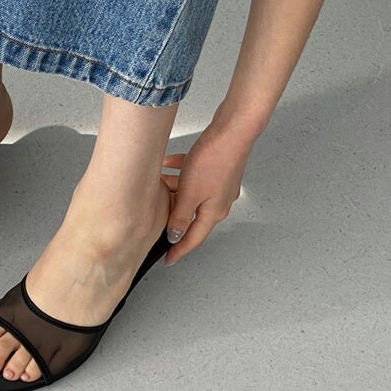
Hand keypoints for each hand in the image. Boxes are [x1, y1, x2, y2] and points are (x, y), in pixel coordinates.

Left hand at [162, 117, 256, 264]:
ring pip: (191, 194)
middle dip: (173, 216)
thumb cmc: (216, 159)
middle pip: (191, 216)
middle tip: (157, 218)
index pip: (193, 238)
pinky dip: (181, 173)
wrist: (232, 130)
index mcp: (214, 212)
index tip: (168, 259)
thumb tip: (175, 236)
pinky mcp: (218, 169)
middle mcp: (220, 201)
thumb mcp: (190, 193)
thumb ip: (180, 217)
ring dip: (174, 191)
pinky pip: (194, 176)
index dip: (179, 250)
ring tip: (158, 185)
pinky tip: (168, 164)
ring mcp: (220, 185)